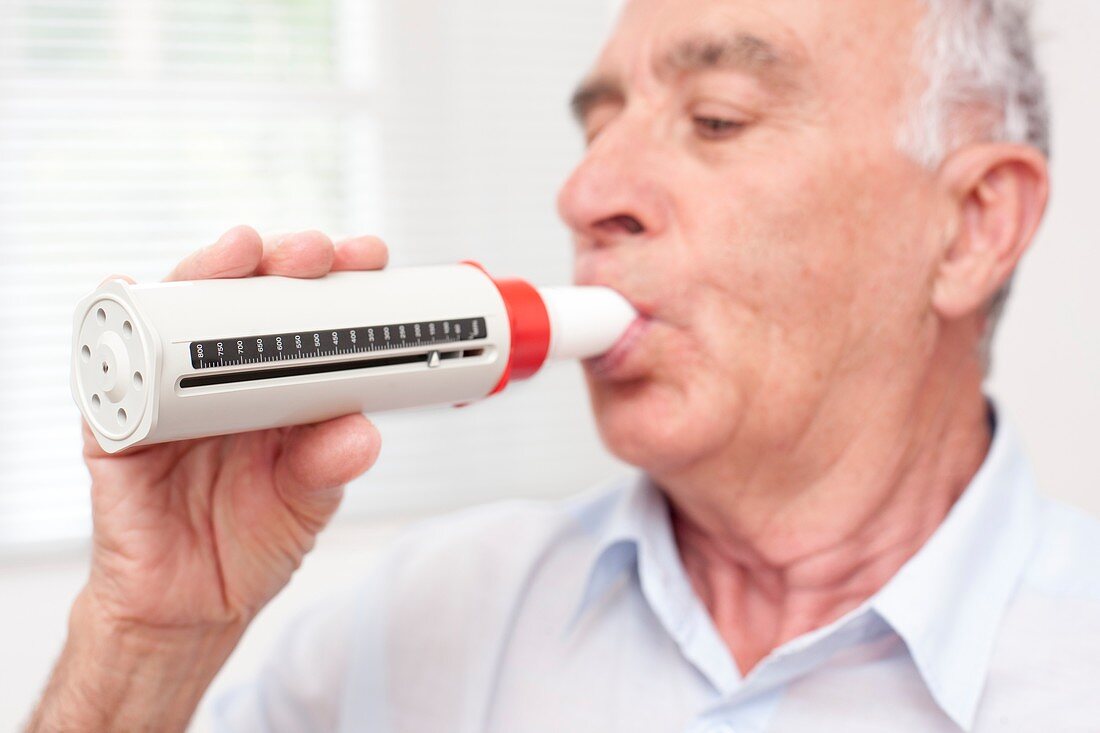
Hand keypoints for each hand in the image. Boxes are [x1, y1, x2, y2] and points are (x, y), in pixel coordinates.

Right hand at [85, 226, 386, 627]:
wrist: (190, 607)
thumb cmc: (251, 541)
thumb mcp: (307, 504)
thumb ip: (328, 466)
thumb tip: (360, 432)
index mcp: (275, 389)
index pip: (305, 317)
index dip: (334, 281)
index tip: (369, 258)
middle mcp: (220, 379)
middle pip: (242, 298)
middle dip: (279, 262)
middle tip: (312, 251)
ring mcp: (165, 392)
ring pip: (176, 313)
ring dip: (205, 275)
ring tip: (239, 255)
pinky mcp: (117, 424)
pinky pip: (104, 370)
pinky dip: (113, 327)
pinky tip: (129, 292)